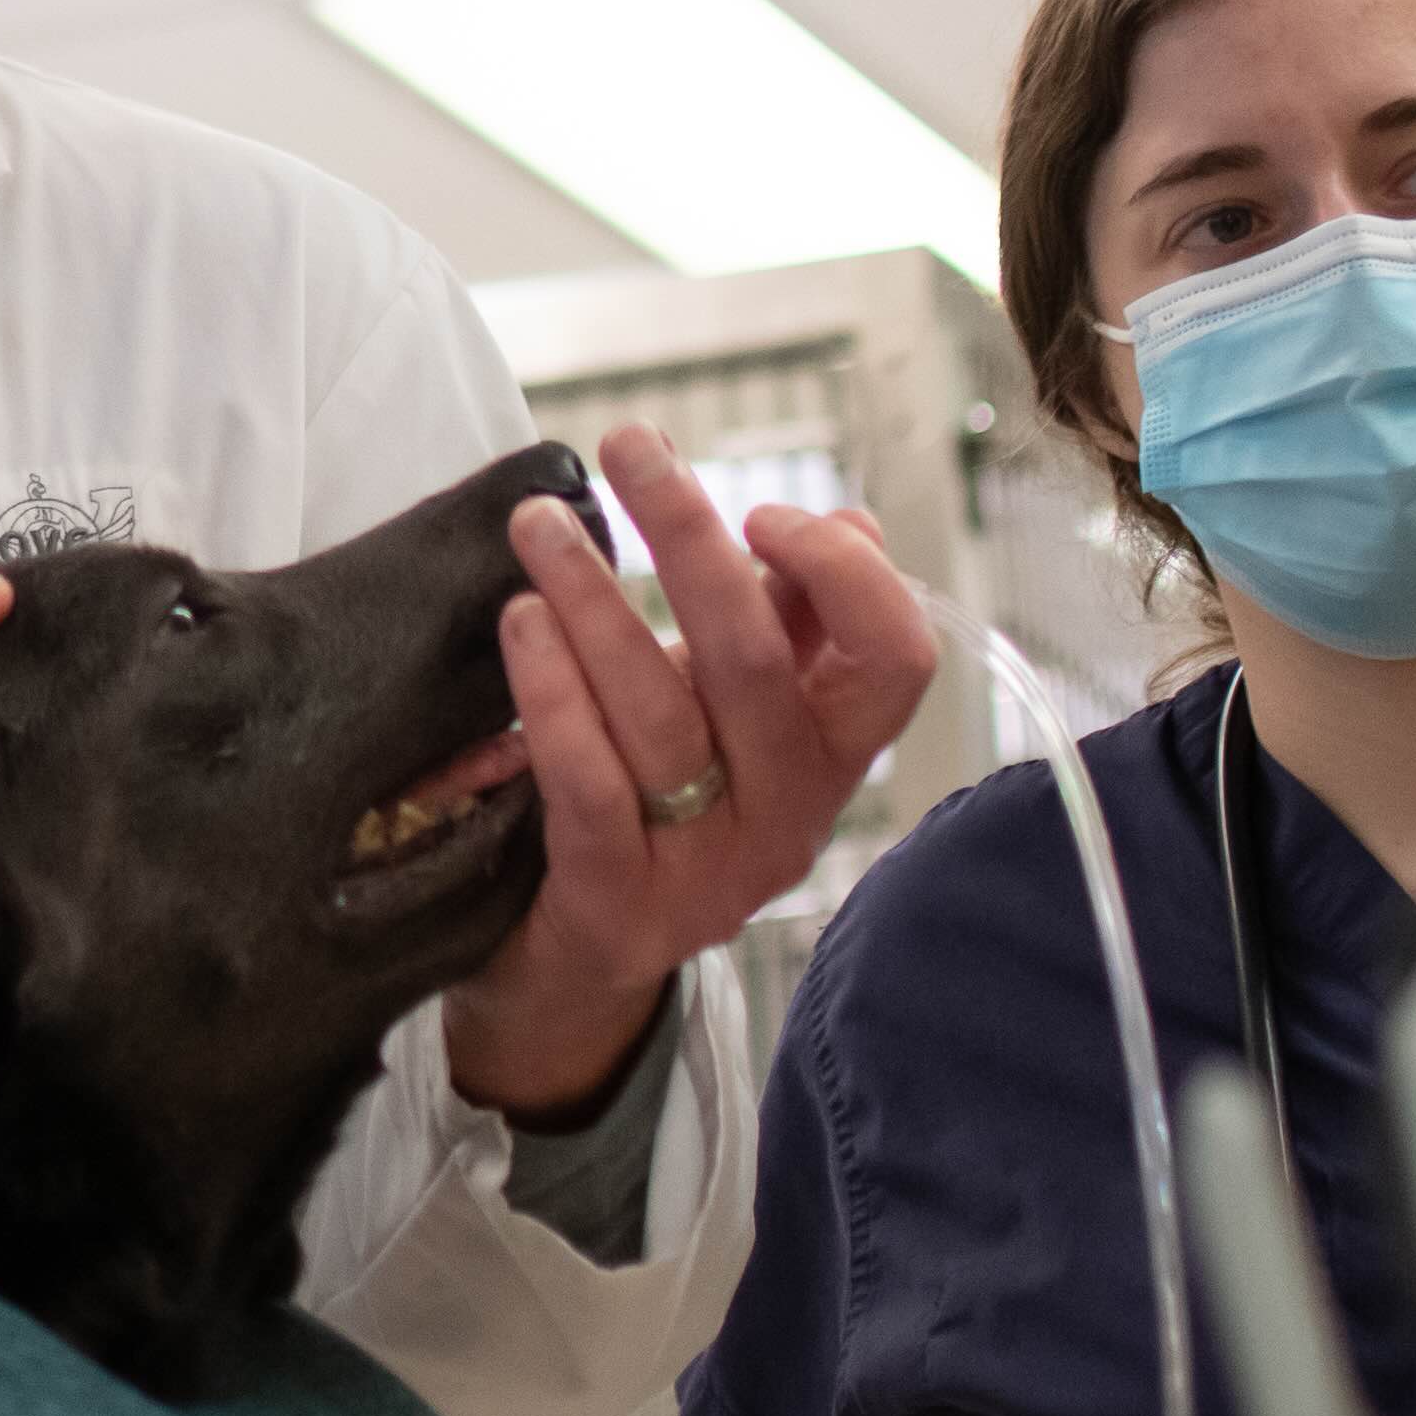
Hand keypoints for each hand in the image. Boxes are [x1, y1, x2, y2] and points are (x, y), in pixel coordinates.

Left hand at [447, 425, 935, 1117]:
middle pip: (758, 664)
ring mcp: (705, 874)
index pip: (894, 659)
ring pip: (663, 715)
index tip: (763, 510)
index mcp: (831, 758)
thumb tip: (854, 522)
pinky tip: (520, 625)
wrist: (574, 967)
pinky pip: (591, 787)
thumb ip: (789, 625)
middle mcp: (787, 818)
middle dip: (690, 539)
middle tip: (629, 447)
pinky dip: (554, 696)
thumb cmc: (656, 805)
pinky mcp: (617, 908)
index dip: (843, 574)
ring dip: (593, 602)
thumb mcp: (730, 710)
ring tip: (538, 529)